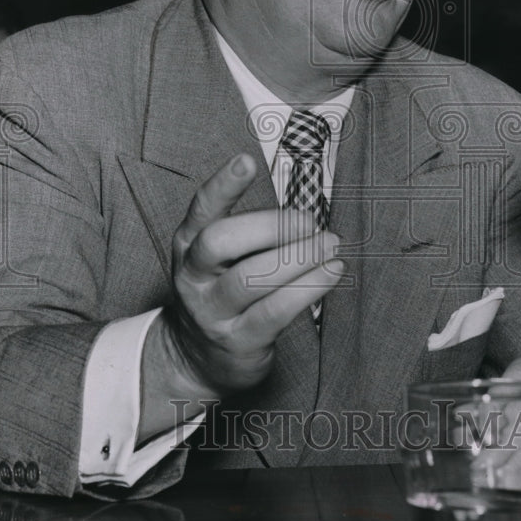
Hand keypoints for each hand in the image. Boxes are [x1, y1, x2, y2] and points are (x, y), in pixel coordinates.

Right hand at [164, 152, 344, 395]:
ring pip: (251, 277)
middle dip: (269, 226)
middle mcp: (194, 276)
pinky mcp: (237, 341)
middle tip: (309, 222)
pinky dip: (306, 289)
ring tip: (331, 246)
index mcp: (189, 245)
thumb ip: (249, 233)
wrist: (196, 359)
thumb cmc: (221, 294)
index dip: (223, 184)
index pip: (202, 209)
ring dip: (297, 257)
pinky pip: (273, 312)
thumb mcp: (219, 259)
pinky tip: (330, 274)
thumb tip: (305, 214)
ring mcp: (212, 311)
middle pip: (221, 241)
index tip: (246, 161)